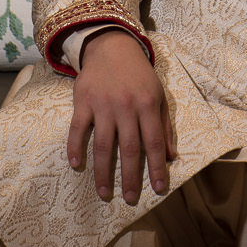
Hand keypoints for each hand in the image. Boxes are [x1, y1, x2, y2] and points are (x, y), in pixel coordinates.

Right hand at [67, 28, 175, 205]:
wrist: (112, 47)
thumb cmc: (139, 75)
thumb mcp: (158, 95)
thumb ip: (164, 125)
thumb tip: (171, 156)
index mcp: (148, 105)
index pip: (154, 143)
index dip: (157, 168)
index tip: (159, 189)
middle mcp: (126, 106)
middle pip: (129, 149)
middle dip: (131, 177)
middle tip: (130, 199)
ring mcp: (103, 104)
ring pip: (103, 145)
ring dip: (103, 172)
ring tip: (104, 193)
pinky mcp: (83, 101)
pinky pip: (78, 129)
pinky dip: (75, 148)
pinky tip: (76, 165)